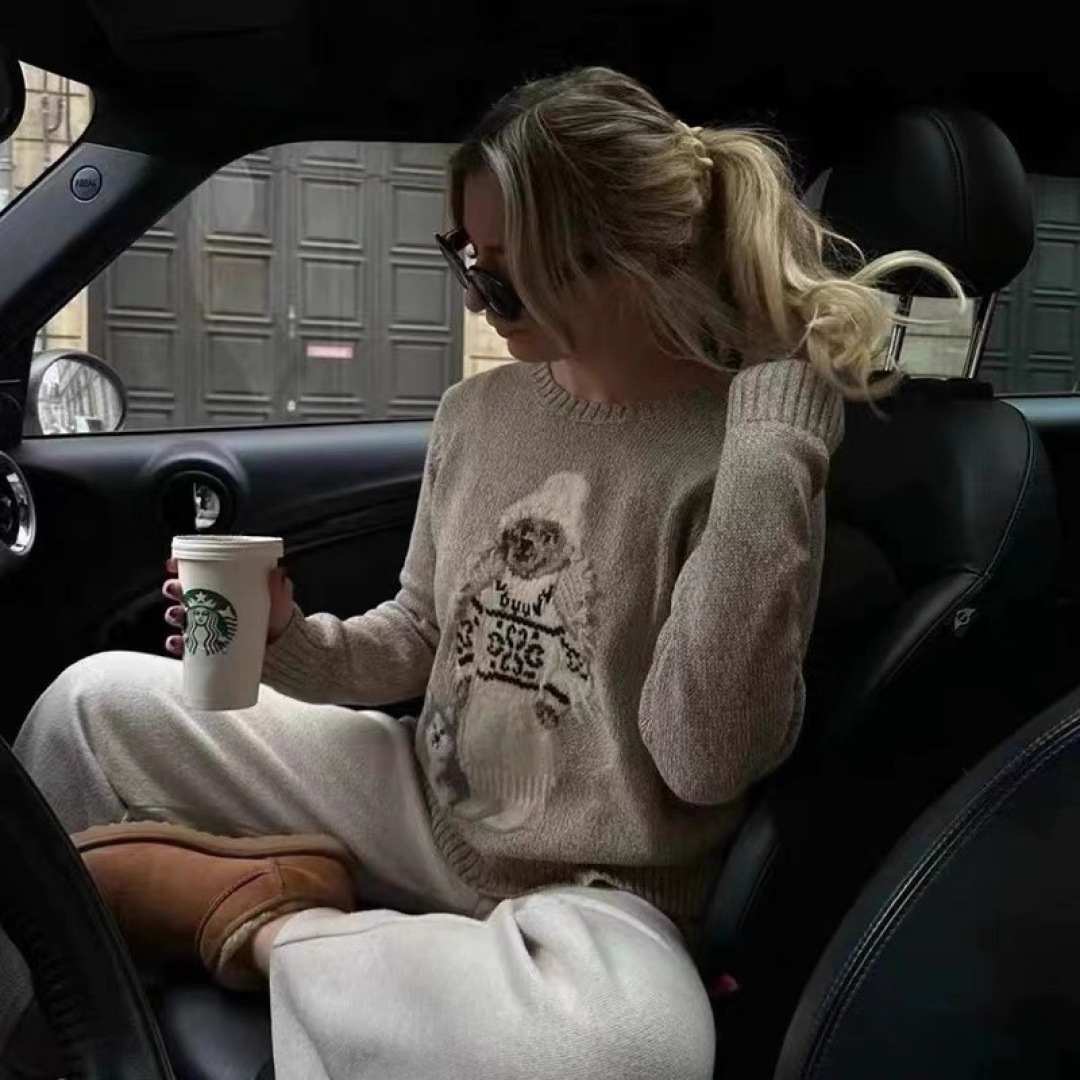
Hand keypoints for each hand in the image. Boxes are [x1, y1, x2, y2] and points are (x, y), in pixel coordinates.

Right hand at [163, 558, 294, 656]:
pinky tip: (176, 643)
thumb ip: (278, 585)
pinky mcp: (206, 647)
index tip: (174, 564)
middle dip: (174, 589)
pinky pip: (184, 646)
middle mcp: (210, 606)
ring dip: (173, 614)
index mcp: (222, 588)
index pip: (197, 573)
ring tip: (178, 614)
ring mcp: (206, 626)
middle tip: (177, 589)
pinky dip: (175, 645)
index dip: (181, 566)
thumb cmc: (278, 618)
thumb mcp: (278, 598)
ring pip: (180, 617)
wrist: (282, 648)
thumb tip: (277, 571)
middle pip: (182, 593)